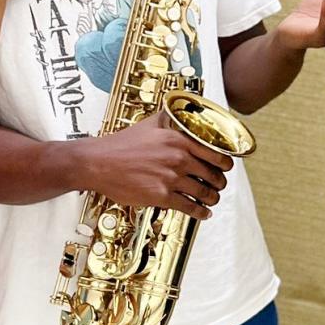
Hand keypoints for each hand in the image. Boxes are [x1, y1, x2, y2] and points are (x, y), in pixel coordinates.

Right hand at [73, 114, 233, 220]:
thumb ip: (170, 118)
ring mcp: (170, 179)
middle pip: (213, 174)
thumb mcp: (150, 124)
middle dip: (220, 182)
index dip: (226, 163)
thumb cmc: (121, 144)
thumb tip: (184, 112)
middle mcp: (178, 158)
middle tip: (219, 184)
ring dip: (212, 198)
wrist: (98, 163)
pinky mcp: (161, 196)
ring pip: (204, 192)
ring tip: (212, 199)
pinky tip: (203, 212)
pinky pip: (189, 207)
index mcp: (178, 139)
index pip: (216, 153)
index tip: (226, 166)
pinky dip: (200, 212)